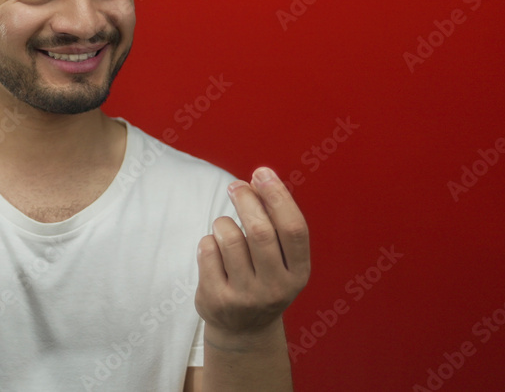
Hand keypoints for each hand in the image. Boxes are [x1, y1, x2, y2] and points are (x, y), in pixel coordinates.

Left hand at [195, 167, 309, 347]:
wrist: (243, 330)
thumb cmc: (263, 280)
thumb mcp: (281, 260)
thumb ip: (275, 224)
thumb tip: (258, 180)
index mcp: (298, 273)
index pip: (293, 229)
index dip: (278, 196)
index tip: (262, 174)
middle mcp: (275, 288)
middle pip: (260, 231)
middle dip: (246, 200)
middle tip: (237, 187)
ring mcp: (245, 296)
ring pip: (229, 238)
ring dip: (223, 223)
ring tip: (225, 228)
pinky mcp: (216, 299)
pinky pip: (207, 251)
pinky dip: (209, 241)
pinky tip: (215, 251)